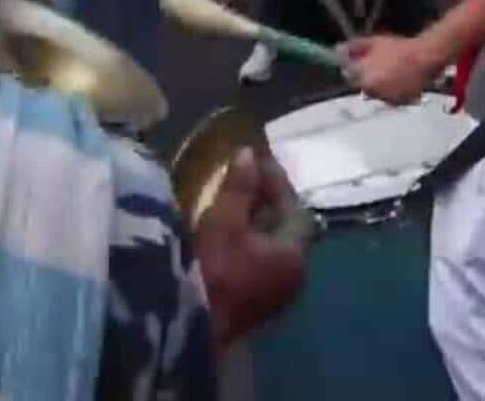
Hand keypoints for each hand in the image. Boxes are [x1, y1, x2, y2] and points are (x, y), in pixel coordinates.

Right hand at [195, 147, 307, 348]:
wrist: (189, 330)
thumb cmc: (212, 271)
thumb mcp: (224, 221)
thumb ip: (240, 187)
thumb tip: (249, 155)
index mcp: (294, 255)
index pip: (295, 209)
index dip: (277, 182)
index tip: (258, 159)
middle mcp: (294, 276)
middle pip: (287, 229)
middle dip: (268, 202)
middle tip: (246, 178)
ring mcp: (275, 296)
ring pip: (272, 248)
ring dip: (257, 223)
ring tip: (233, 202)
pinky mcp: (255, 307)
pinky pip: (260, 264)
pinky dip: (249, 244)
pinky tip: (227, 234)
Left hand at [344, 33, 444, 104]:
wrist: (425, 57)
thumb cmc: (400, 48)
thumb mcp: (374, 42)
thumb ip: (354, 47)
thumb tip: (338, 49)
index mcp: (363, 75)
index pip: (348, 75)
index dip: (352, 67)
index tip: (357, 62)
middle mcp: (372, 89)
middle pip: (361, 85)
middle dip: (365, 76)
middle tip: (377, 65)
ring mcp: (384, 97)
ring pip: (374, 93)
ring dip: (377, 85)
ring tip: (390, 71)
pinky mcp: (397, 102)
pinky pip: (387, 98)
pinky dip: (389, 91)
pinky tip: (398, 79)